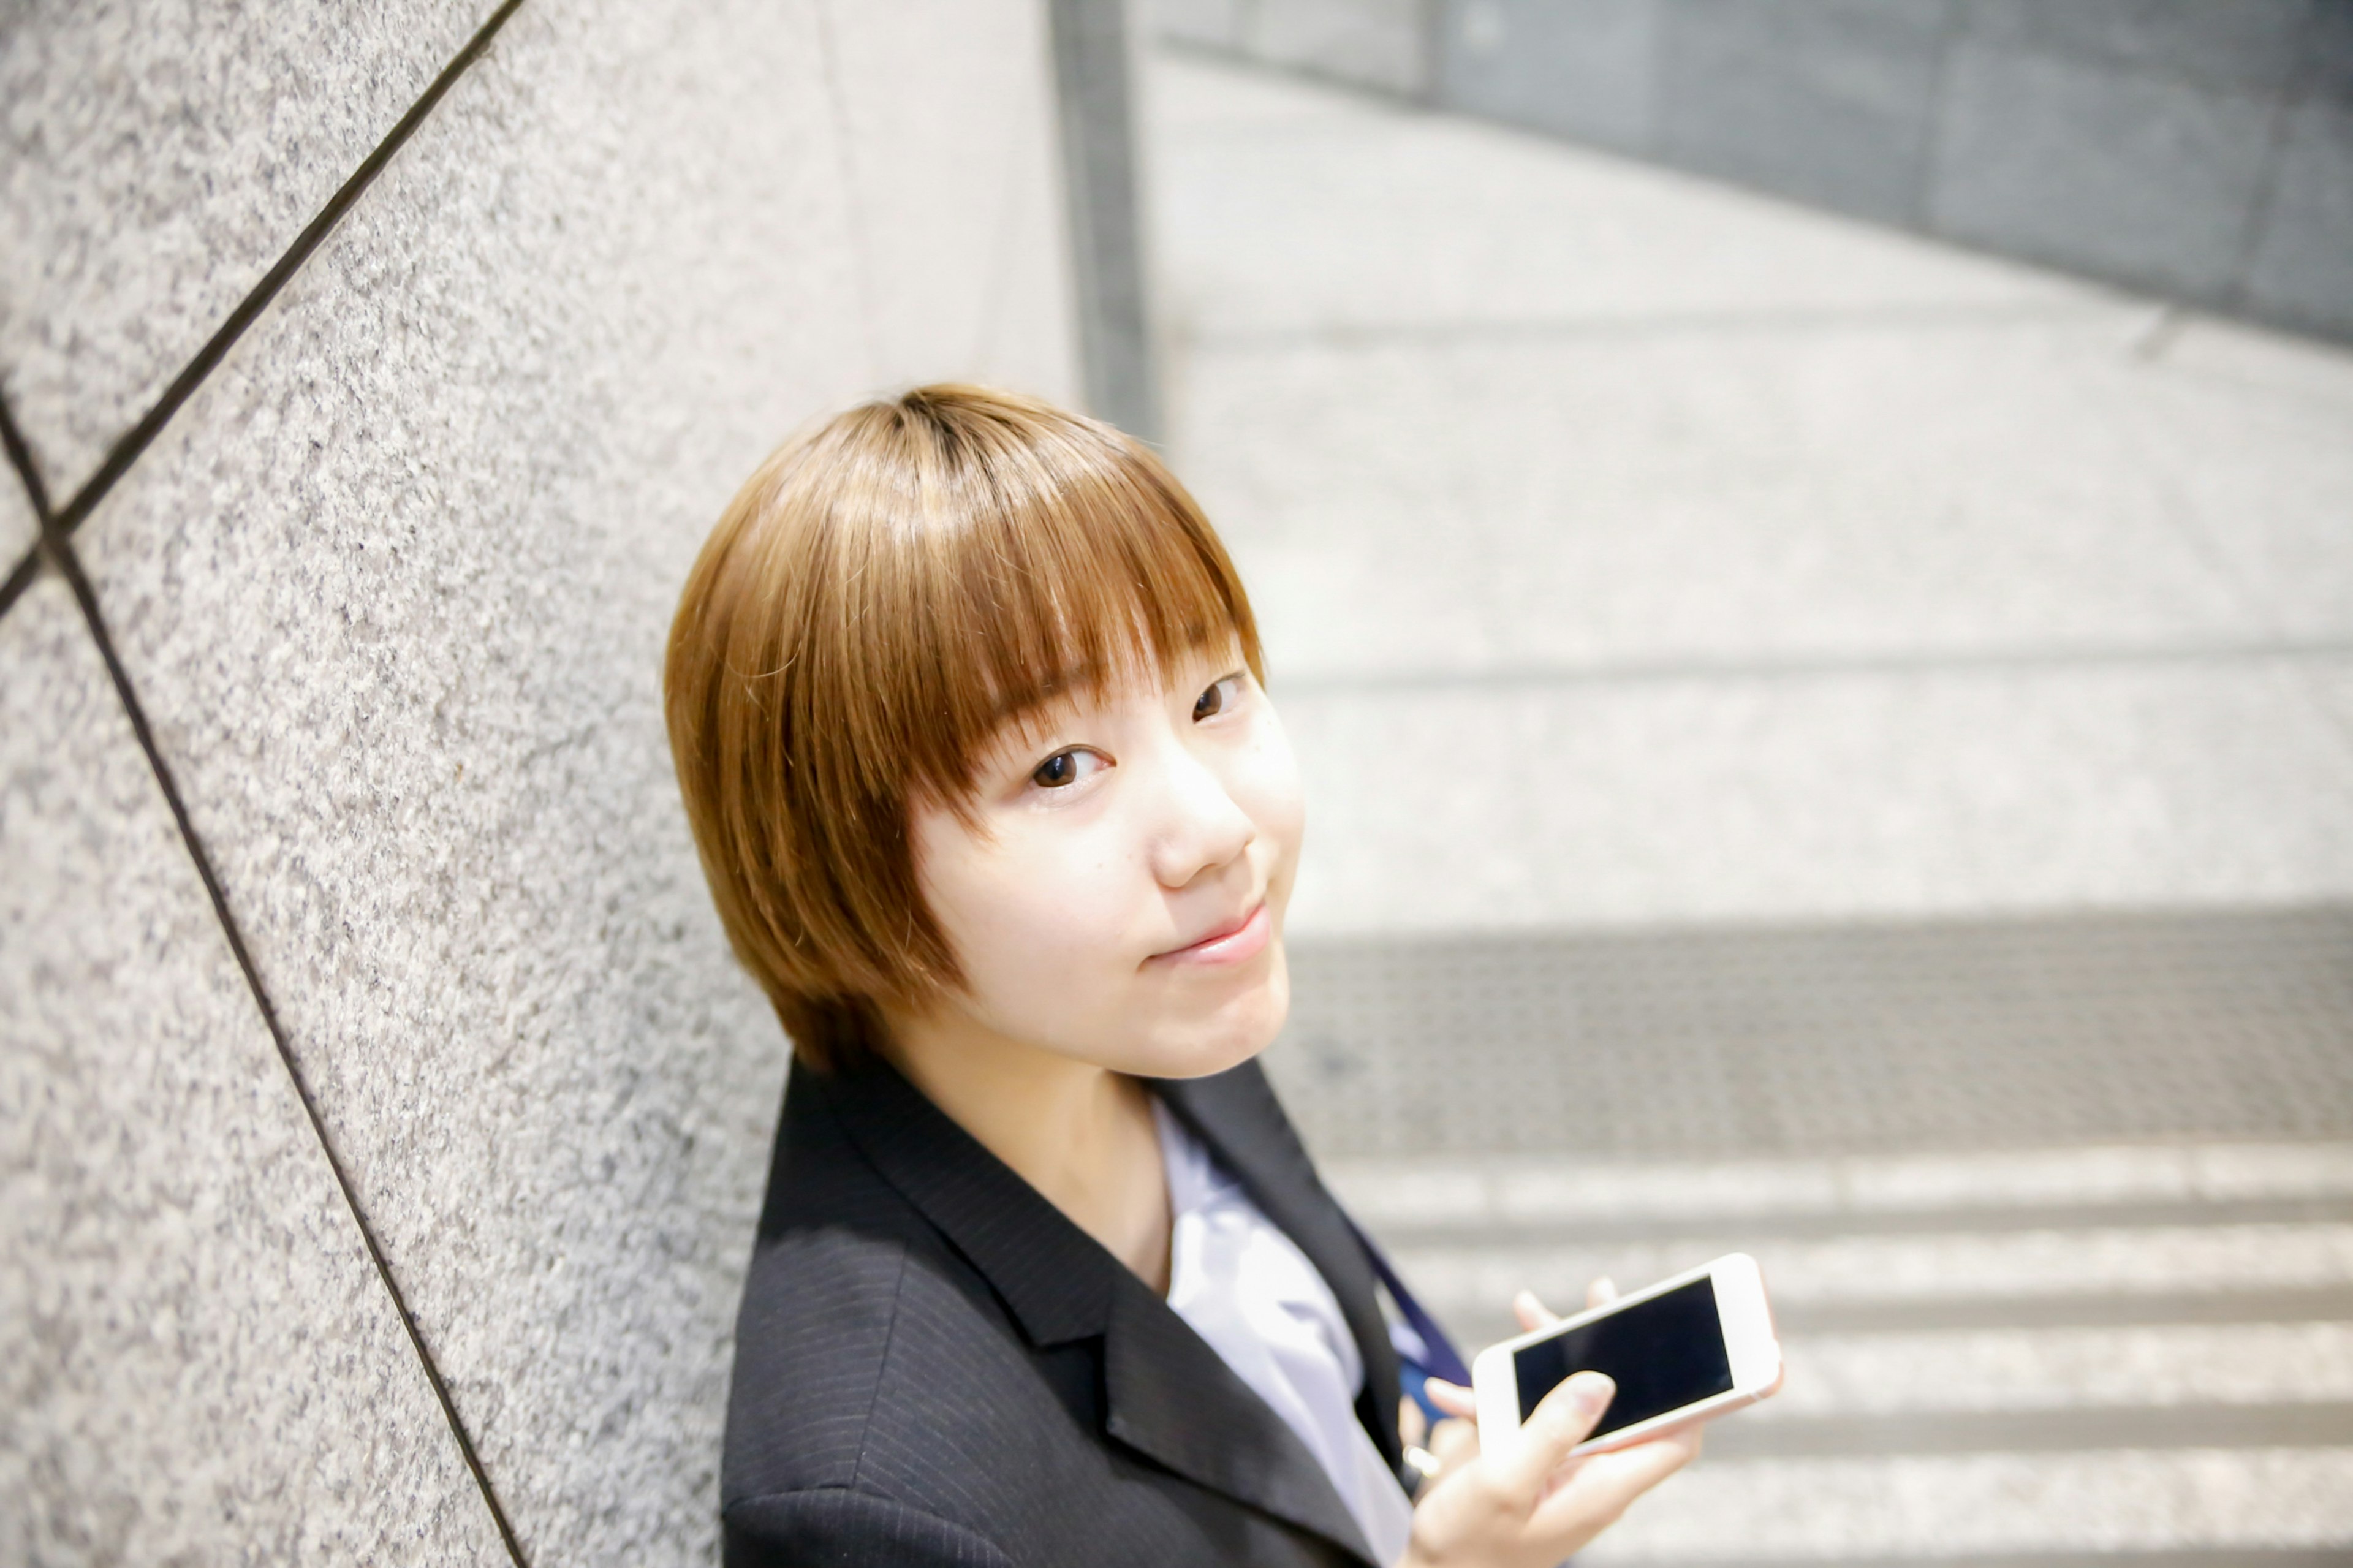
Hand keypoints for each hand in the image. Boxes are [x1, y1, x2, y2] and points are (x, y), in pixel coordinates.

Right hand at [1397, 1279, 1699, 1567]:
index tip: (1701, 1347)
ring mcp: (1558, 1466)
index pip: (1675, 1438)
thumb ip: (1553, 1430)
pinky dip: (1493, 1395)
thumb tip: (1602, 1381)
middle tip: (1601, 1297)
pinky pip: (1523, 1416)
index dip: (1696, 1396)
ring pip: (1572, 1399)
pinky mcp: (1527, 1461)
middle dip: (1610, 1347)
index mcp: (1600, 1485)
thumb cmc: (1468, 1544)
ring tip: (1525, 1312)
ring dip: (1545, 1357)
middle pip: (1624, 1402)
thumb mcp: (1506, 1481)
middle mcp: (1589, 1473)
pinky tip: (1449, 1389)